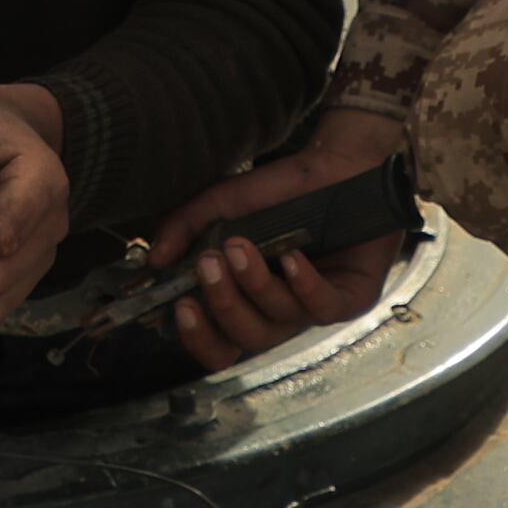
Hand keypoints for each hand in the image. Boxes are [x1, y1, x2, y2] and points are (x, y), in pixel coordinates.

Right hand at [150, 109, 409, 372]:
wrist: (336, 163)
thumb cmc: (281, 191)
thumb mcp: (221, 205)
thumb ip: (184, 229)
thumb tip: (155, 260)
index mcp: (246, 301)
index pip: (219, 344)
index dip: (198, 337)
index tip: (180, 306)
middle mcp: (279, 312)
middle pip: (246, 338)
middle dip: (222, 303)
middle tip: (208, 263)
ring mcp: (315, 308)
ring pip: (279, 320)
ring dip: (254, 284)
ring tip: (241, 245)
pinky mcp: (352, 297)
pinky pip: (324, 307)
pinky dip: (303, 285)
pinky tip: (291, 257)